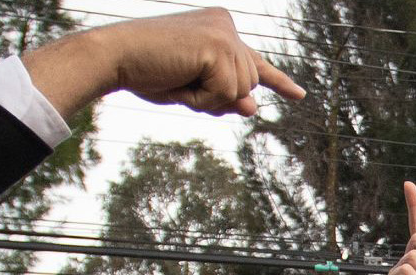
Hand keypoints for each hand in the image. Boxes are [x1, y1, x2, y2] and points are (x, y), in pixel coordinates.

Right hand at [25, 9, 304, 118]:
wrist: (116, 57)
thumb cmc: (146, 71)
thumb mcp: (192, 90)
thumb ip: (225, 97)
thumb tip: (253, 108)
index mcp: (220, 28)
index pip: (254, 62)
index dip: (278, 81)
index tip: (298, 95)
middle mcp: (227, 25)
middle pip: (247, 85)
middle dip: (215, 98)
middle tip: (180, 82)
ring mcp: (225, 33)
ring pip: (240, 91)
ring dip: (207, 98)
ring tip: (177, 77)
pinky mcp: (219, 47)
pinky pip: (226, 93)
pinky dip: (201, 98)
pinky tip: (180, 78)